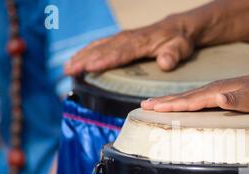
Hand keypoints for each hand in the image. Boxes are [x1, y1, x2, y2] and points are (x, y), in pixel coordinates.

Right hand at [65, 17, 195, 75]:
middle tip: (69, 71)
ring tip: (67, 68)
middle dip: (85, 60)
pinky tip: (78, 59)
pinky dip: (88, 51)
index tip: (88, 68)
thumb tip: (165, 63)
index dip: (103, 60)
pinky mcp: (121, 40)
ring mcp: (123, 38)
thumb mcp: (181, 48)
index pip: (119, 52)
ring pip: (99, 46)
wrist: (179, 28)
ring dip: (82, 56)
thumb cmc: (180, 40)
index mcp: (140, 42)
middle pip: (103, 49)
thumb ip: (173, 55)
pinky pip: (101, 45)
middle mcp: (128, 38)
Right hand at [141, 72, 248, 112]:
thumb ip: (234, 100)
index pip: (189, 101)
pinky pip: (191, 98)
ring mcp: (211, 90)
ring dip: (167, 100)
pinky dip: (179, 100)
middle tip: (143, 106)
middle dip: (162, 102)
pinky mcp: (213, 94)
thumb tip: (218, 98)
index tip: (155, 108)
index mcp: (214, 92)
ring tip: (152, 104)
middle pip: (182, 97)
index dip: (172, 105)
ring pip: (185, 96)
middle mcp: (209, 90)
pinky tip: (175, 104)